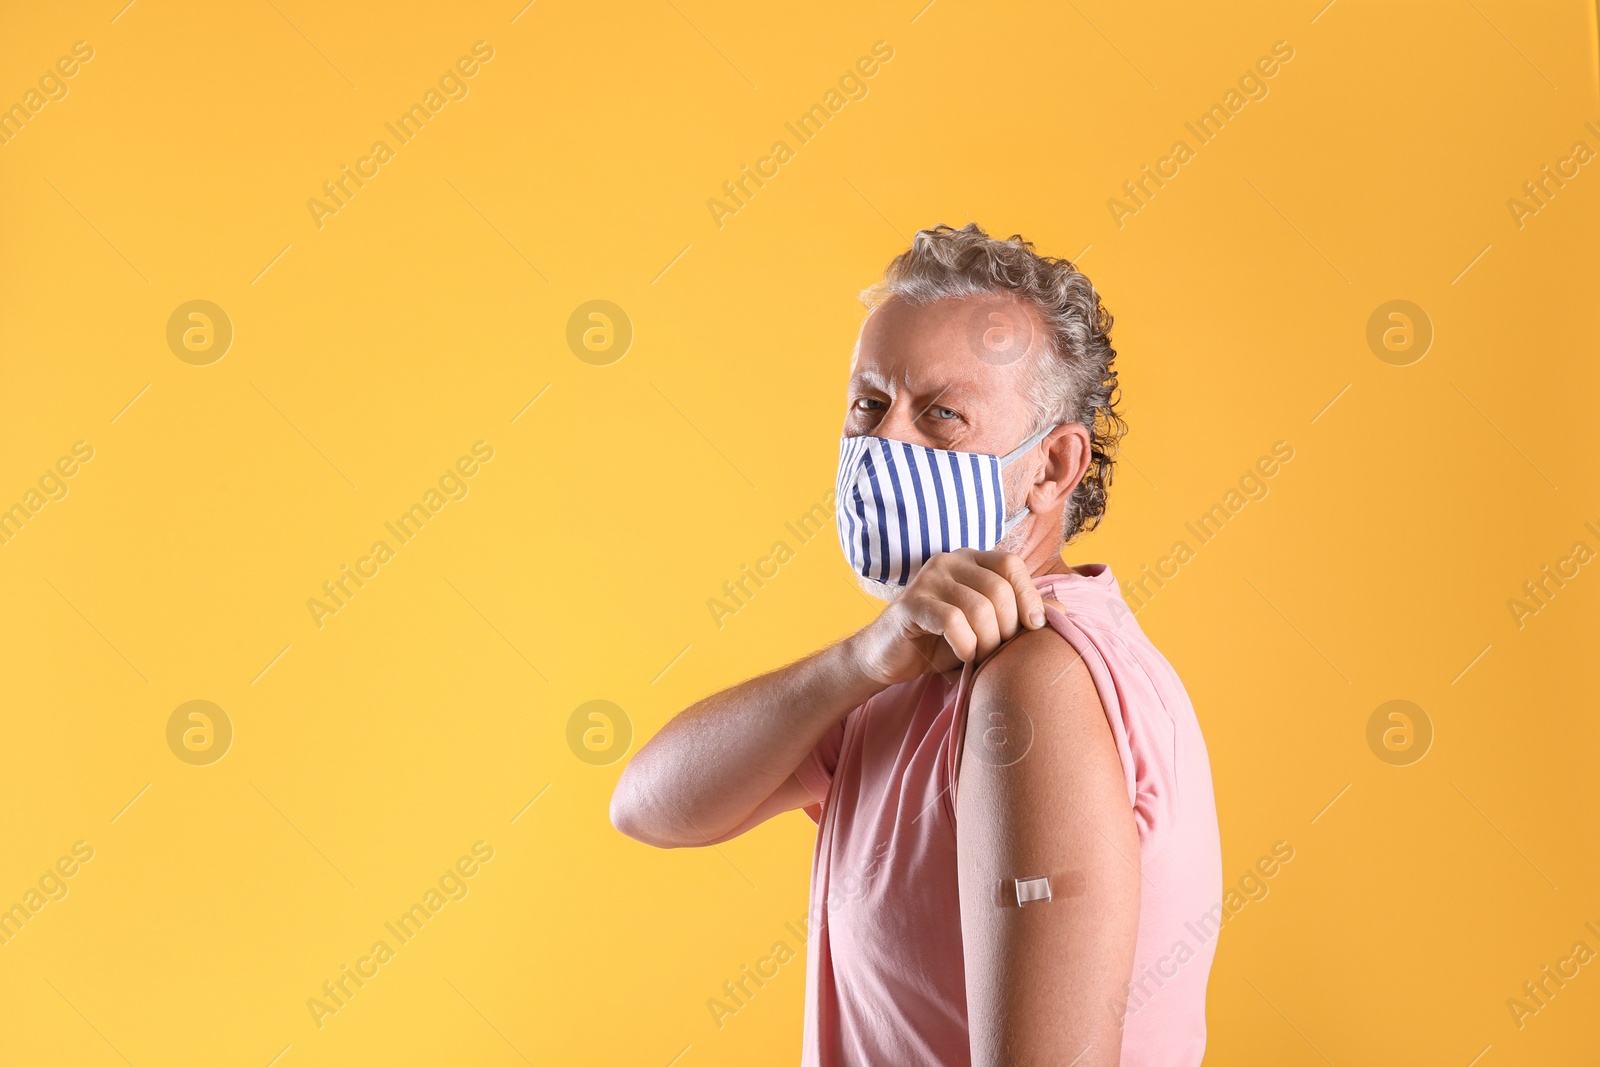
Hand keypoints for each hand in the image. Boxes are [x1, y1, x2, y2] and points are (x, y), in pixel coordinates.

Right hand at [845, 549, 1048, 687]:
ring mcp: (928, 579)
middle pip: (998, 589)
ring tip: (979, 656)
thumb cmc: (943, 642)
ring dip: (987, 641)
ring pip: (978, 608)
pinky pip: (952, 622)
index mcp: (971, 560)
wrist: (890, 657)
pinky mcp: (911, 603)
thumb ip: (1020, 615)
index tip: (1034, 627)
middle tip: (997, 650)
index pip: (1011, 564)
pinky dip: (965, 645)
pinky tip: (962, 655)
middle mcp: (949, 561)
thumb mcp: (989, 628)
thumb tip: (1062, 610)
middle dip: (1007, 628)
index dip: (1029, 595)